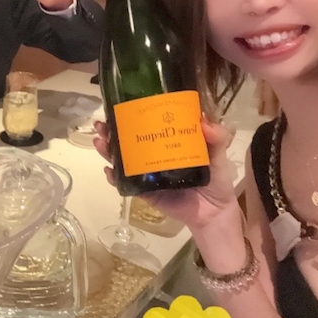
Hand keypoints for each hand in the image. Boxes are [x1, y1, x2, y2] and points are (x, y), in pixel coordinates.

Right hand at [92, 118, 241, 233]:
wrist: (214, 212)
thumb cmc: (216, 180)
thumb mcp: (217, 154)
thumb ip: (216, 138)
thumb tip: (203, 122)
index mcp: (167, 142)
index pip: (146, 125)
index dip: (131, 115)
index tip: (119, 105)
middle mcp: (153, 156)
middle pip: (127, 140)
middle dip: (111, 131)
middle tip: (102, 124)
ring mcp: (147, 174)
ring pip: (122, 160)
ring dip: (107, 150)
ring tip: (99, 142)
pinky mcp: (145, 192)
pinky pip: (126, 184)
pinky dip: (115, 178)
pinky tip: (108, 171)